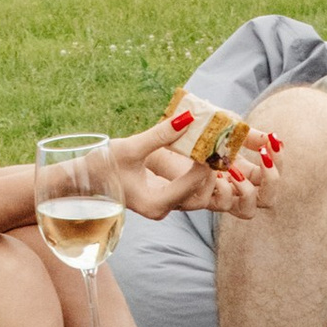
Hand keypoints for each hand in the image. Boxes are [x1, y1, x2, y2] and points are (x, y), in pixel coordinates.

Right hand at [112, 115, 283, 223]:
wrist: (87, 183)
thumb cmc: (101, 167)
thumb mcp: (128, 148)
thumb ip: (160, 134)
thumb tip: (190, 117)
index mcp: (156, 203)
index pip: (192, 185)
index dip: (207, 163)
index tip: (216, 142)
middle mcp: (168, 209)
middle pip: (209, 197)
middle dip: (223, 174)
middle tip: (236, 149)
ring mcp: (172, 205)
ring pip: (212, 199)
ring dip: (226, 179)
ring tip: (239, 157)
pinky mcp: (175, 196)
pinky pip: (204, 191)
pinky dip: (217, 177)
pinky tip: (227, 158)